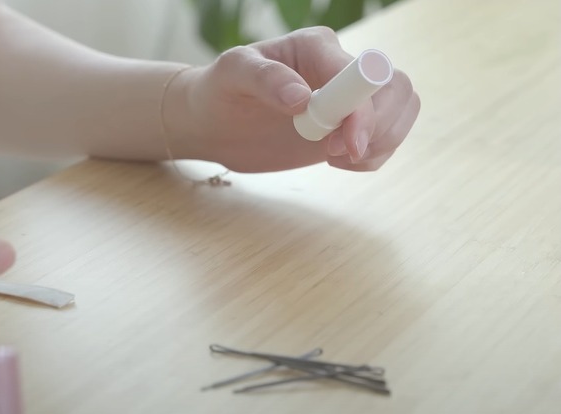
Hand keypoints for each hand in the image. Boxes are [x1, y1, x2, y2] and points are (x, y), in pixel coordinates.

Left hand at [167, 27, 419, 172]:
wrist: (215, 121)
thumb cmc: (220, 89)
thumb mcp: (232, 75)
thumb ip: (265, 79)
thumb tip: (301, 98)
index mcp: (317, 46)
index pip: (360, 75)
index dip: (363, 112)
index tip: (346, 146)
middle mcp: (341, 66)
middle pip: (397, 88)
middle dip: (378, 128)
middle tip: (333, 154)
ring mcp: (349, 98)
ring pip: (402, 110)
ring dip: (382, 142)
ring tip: (335, 157)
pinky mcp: (349, 125)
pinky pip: (387, 138)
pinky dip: (373, 157)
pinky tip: (338, 162)